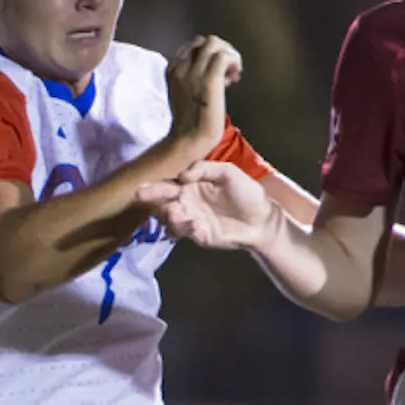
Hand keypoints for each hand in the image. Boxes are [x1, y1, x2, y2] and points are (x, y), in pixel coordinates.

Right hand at [136, 160, 277, 250]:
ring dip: (169, 215)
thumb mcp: (228, 172)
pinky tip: (196, 225)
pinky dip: (186, 228)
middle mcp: (186, 202)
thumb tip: (181, 175)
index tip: (142, 187)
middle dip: (151, 199)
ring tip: (175, 213)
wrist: (262, 218)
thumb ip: (204, 169)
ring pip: (169, 218)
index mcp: (191, 185)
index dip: (154, 186)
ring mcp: (191, 219)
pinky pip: (185, 232)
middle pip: (162, 201)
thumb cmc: (246, 192)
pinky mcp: (199, 235)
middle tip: (142, 196)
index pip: (168, 184)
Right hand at [165, 35, 242, 157]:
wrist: (188, 140)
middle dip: (221, 50)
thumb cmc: (189, 124)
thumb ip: (192, 80)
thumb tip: (215, 72)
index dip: (209, 56)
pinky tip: (235, 78)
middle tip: (229, 70)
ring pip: (214, 43)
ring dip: (228, 54)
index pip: (193, 47)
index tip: (219, 73)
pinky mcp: (209, 80)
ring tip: (233, 73)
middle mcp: (181, 68)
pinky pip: (224, 56)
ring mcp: (194, 73)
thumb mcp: (183, 95)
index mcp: (173, 70)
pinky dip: (234, 62)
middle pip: (204, 41)